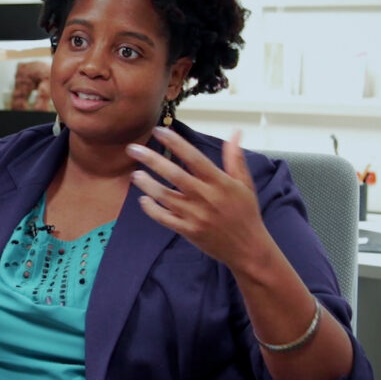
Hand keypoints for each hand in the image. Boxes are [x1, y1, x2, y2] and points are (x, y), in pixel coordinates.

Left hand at [126, 127, 269, 267]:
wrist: (248, 248)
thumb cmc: (245, 213)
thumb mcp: (245, 184)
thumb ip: (235, 158)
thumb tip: (236, 132)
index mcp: (219, 182)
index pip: (194, 157)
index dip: (175, 143)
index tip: (158, 131)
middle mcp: (205, 197)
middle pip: (174, 174)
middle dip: (151, 159)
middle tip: (132, 149)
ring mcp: (195, 215)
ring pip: (164, 196)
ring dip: (146, 184)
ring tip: (134, 174)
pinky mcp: (187, 230)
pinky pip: (163, 218)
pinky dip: (151, 208)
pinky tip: (143, 200)